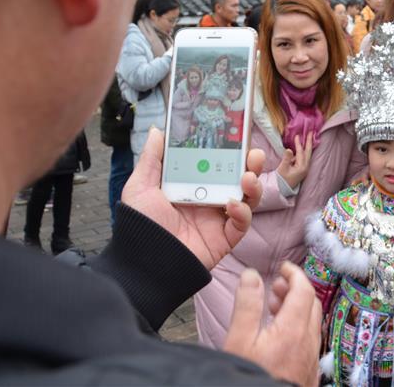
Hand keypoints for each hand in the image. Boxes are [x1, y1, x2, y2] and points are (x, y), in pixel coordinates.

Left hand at [122, 128, 264, 269]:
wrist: (143, 263)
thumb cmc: (139, 225)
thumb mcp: (141, 186)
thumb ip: (152, 158)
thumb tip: (158, 130)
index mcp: (192, 185)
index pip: (217, 163)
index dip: (230, 150)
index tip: (237, 136)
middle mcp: (208, 199)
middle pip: (238, 178)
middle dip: (250, 164)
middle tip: (254, 153)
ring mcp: (218, 219)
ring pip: (246, 198)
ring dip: (253, 186)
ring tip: (248, 176)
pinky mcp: (224, 239)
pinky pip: (241, 224)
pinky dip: (242, 212)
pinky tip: (233, 204)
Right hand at [224, 263, 321, 386]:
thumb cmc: (249, 379)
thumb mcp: (239, 340)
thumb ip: (247, 304)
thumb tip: (251, 275)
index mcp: (293, 330)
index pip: (304, 290)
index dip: (294, 273)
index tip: (283, 267)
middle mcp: (308, 343)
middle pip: (312, 304)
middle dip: (296, 289)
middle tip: (275, 286)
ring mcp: (311, 359)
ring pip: (312, 323)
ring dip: (297, 308)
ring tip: (273, 308)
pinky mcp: (309, 373)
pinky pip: (310, 341)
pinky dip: (299, 327)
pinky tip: (280, 335)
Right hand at [277, 133, 313, 188]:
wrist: (281, 189)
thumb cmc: (281, 179)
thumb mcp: (282, 168)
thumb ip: (286, 158)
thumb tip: (289, 149)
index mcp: (302, 167)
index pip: (301, 153)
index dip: (299, 144)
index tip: (297, 135)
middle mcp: (305, 168)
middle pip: (308, 152)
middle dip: (309, 142)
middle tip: (311, 132)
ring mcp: (304, 169)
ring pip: (307, 155)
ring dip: (307, 146)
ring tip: (308, 137)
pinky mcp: (302, 170)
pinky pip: (304, 157)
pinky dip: (304, 151)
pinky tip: (302, 147)